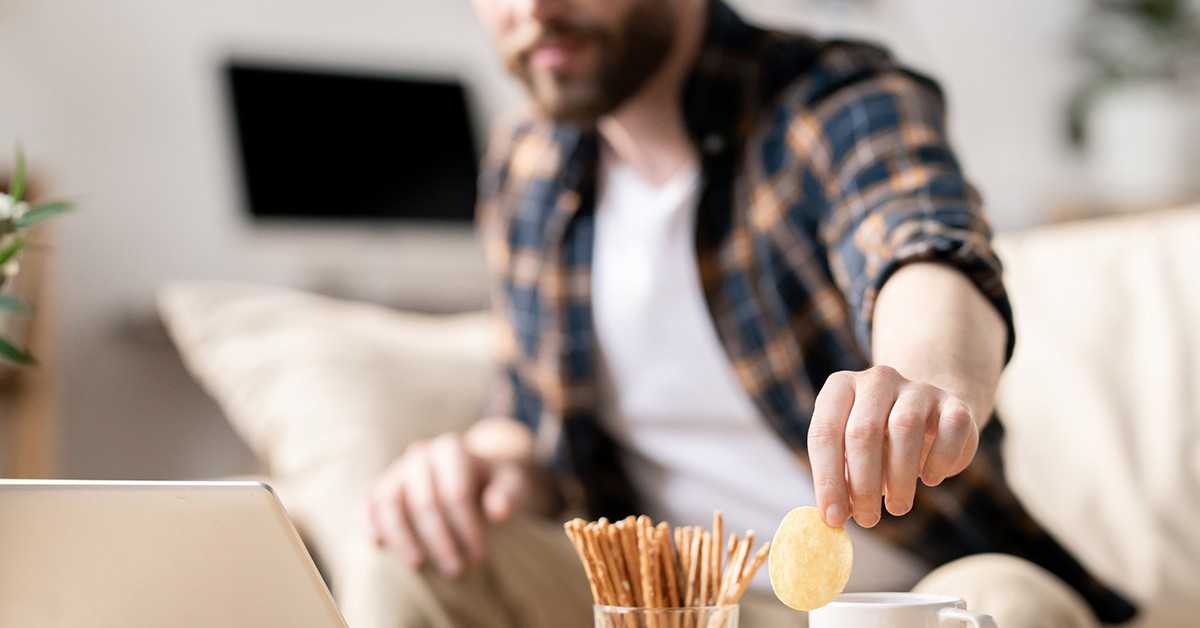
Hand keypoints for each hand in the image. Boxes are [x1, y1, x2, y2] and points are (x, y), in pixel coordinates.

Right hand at [364, 431, 554, 576]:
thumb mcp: (512, 483)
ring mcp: (397, 470)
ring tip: (418, 566)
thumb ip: (509, 494)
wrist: (474, 476)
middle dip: (439, 539)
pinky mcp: (382, 486)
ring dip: (402, 538)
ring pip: (390, 503)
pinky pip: (369, 503)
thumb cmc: (495, 484)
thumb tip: (499, 511)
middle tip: (456, 570)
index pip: (455, 493)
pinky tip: (376, 545)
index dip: (467, 527)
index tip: (479, 556)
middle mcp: (420, 455)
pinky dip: (368, 522)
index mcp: (452, 449)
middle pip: (424, 501)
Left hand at [808, 365, 978, 528]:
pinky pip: (951, 428)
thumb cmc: (878, 442)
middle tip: (867, 519)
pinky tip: (930, 479)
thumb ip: (839, 477)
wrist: (927, 415)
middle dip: (862, 485)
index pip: (824, 432)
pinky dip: (939, 460)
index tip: (833, 518)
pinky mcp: (953, 402)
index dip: (826, 479)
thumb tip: (833, 517)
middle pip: (862, 432)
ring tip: (897, 507)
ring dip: (899, 478)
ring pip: (904, 429)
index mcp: (841, 388)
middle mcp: (876, 380)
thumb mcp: (850, 453)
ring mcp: (917, 387)